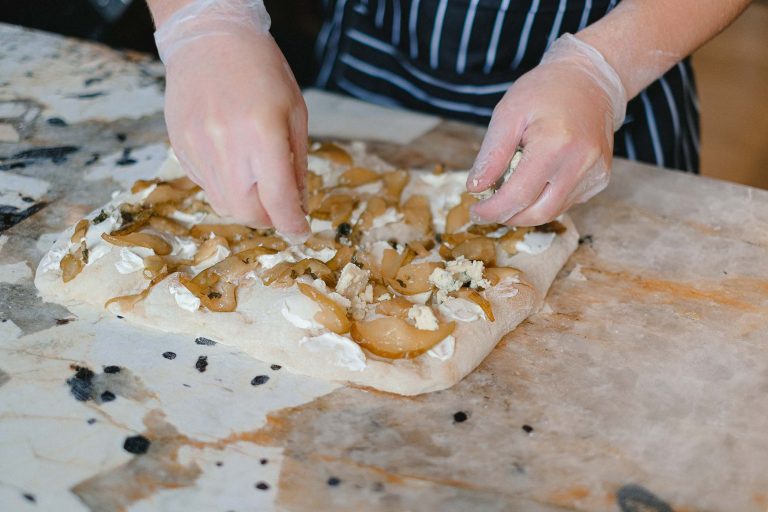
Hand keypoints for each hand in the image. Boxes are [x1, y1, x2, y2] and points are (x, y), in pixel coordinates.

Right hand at [156, 0, 308, 235]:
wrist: (209, 38)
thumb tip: (298, 204)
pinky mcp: (180, 147)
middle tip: (280, 208)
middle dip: (268, 218)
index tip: (301, 230)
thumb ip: (297, 162)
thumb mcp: (295, 112)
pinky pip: (205, 185)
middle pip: (246, 212)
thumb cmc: (261, 69)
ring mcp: (198, 147)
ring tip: (256, 180)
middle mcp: (226, 144)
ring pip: (223, 204)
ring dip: (246, 204)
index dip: (293, 223)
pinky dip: (225, 186)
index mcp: (262, 133)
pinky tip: (233, 161)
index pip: (278, 199)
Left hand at [467, 34, 626, 226]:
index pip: (519, 195)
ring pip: (553, 211)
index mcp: (555, 145)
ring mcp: (595, 174)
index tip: (476, 211)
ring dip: (526, 211)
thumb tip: (475, 188)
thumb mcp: (508, 114)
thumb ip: (491, 154)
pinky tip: (535, 181)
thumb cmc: (545, 91)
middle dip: (508, 217)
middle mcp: (580, 163)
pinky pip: (566, 202)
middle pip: (538, 213)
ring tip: (509, 193)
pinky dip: (544, 200)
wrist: (590, 80)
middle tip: (488, 210)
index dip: (493, 210)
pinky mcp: (600, 179)